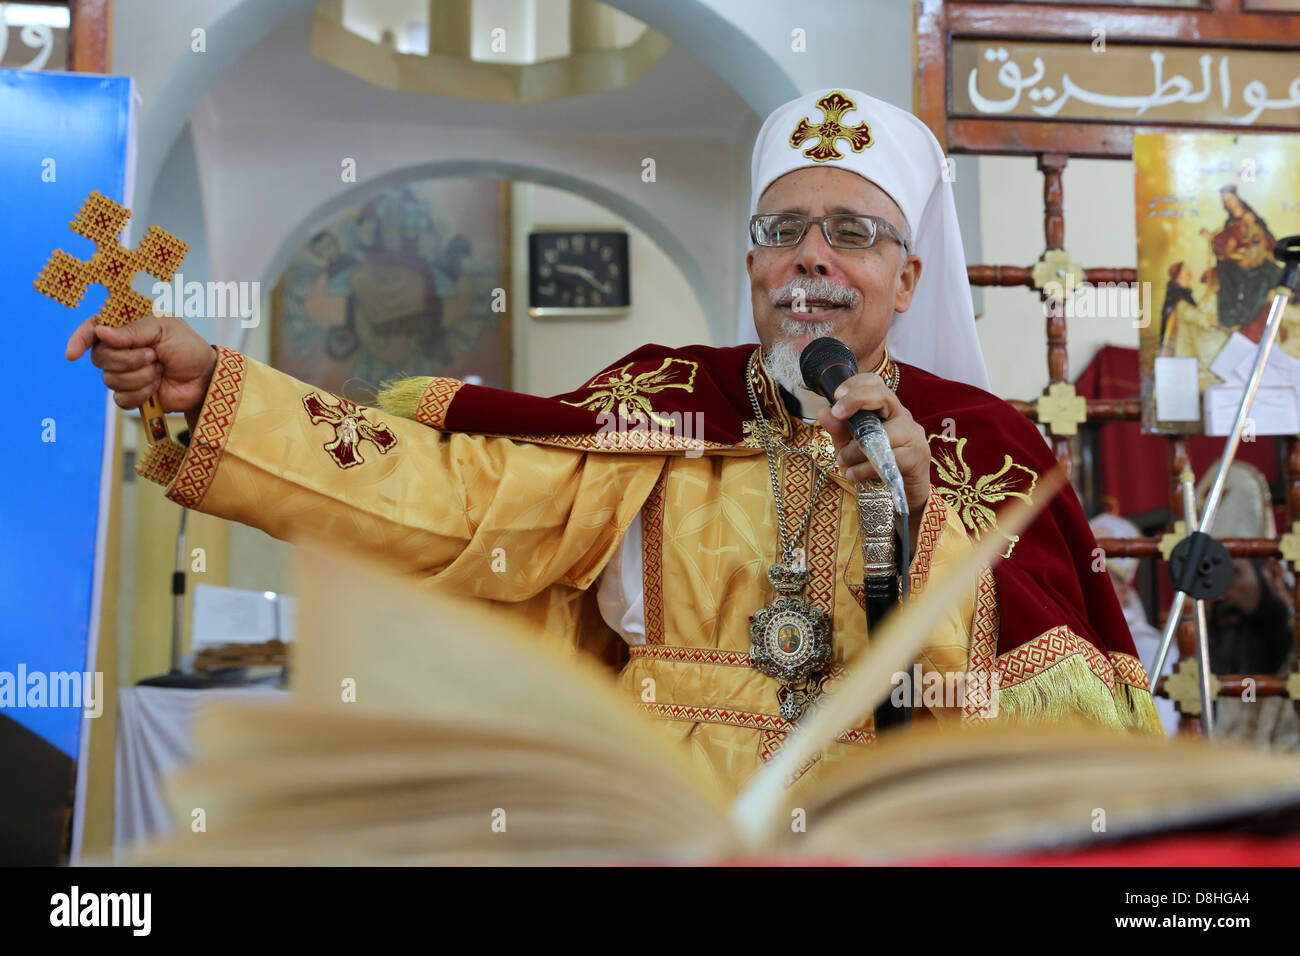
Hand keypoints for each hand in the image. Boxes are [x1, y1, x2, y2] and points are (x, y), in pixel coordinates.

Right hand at [65, 313, 216, 415]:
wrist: (204, 378)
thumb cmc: (188, 348)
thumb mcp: (164, 329)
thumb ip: (133, 330)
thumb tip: (101, 332)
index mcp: (126, 329)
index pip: (92, 330)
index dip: (79, 340)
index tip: (73, 353)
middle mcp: (121, 351)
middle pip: (99, 358)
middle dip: (128, 359)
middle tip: (154, 356)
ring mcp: (125, 374)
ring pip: (109, 379)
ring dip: (139, 376)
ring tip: (159, 370)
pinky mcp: (132, 395)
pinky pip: (120, 399)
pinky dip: (141, 393)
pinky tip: (156, 388)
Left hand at [815, 372, 930, 513]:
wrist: (903, 493)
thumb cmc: (877, 464)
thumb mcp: (851, 446)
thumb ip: (839, 430)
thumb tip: (823, 413)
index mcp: (886, 409)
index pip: (876, 383)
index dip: (856, 384)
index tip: (836, 395)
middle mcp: (902, 416)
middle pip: (884, 396)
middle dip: (857, 400)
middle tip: (838, 414)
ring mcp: (912, 435)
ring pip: (881, 433)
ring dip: (855, 450)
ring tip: (843, 462)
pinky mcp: (916, 456)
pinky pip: (886, 459)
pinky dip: (864, 469)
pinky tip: (853, 475)